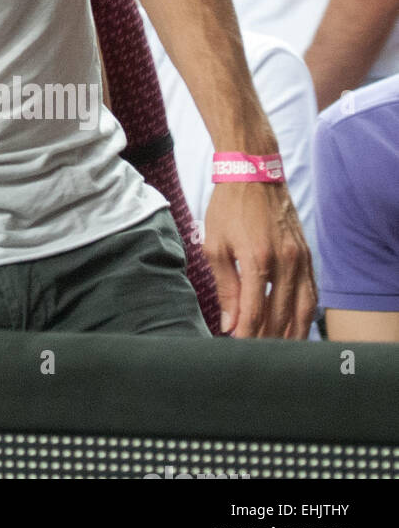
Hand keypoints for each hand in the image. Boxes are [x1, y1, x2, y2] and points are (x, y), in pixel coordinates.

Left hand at [204, 181, 316, 337]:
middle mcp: (285, 262)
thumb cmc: (228, 209)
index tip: (235, 346)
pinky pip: (312, 293)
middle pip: (280, 315)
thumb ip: (225, 286)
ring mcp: (301, 260)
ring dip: (290, 333)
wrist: (253, 174)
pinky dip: (305, 314)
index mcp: (257, 259)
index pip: (255, 311)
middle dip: (266, 338)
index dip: (246, 333)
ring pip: (303, 310)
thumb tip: (229, 322)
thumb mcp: (215, 245)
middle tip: (253, 352)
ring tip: (277, 350)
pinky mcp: (308, 256)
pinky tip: (296, 327)